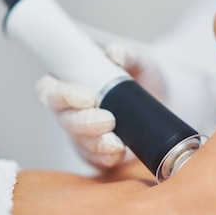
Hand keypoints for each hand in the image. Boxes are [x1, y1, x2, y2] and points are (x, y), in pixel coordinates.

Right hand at [35, 42, 166, 168]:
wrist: (166, 101)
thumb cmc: (144, 77)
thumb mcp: (139, 61)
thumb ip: (127, 54)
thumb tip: (114, 54)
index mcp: (71, 84)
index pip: (49, 90)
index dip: (61, 95)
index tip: (86, 97)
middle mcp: (72, 111)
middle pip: (64, 120)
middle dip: (84, 123)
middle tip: (108, 119)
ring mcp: (83, 134)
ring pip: (80, 142)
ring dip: (96, 143)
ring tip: (116, 141)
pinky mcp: (99, 154)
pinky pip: (96, 160)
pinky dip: (107, 158)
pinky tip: (120, 152)